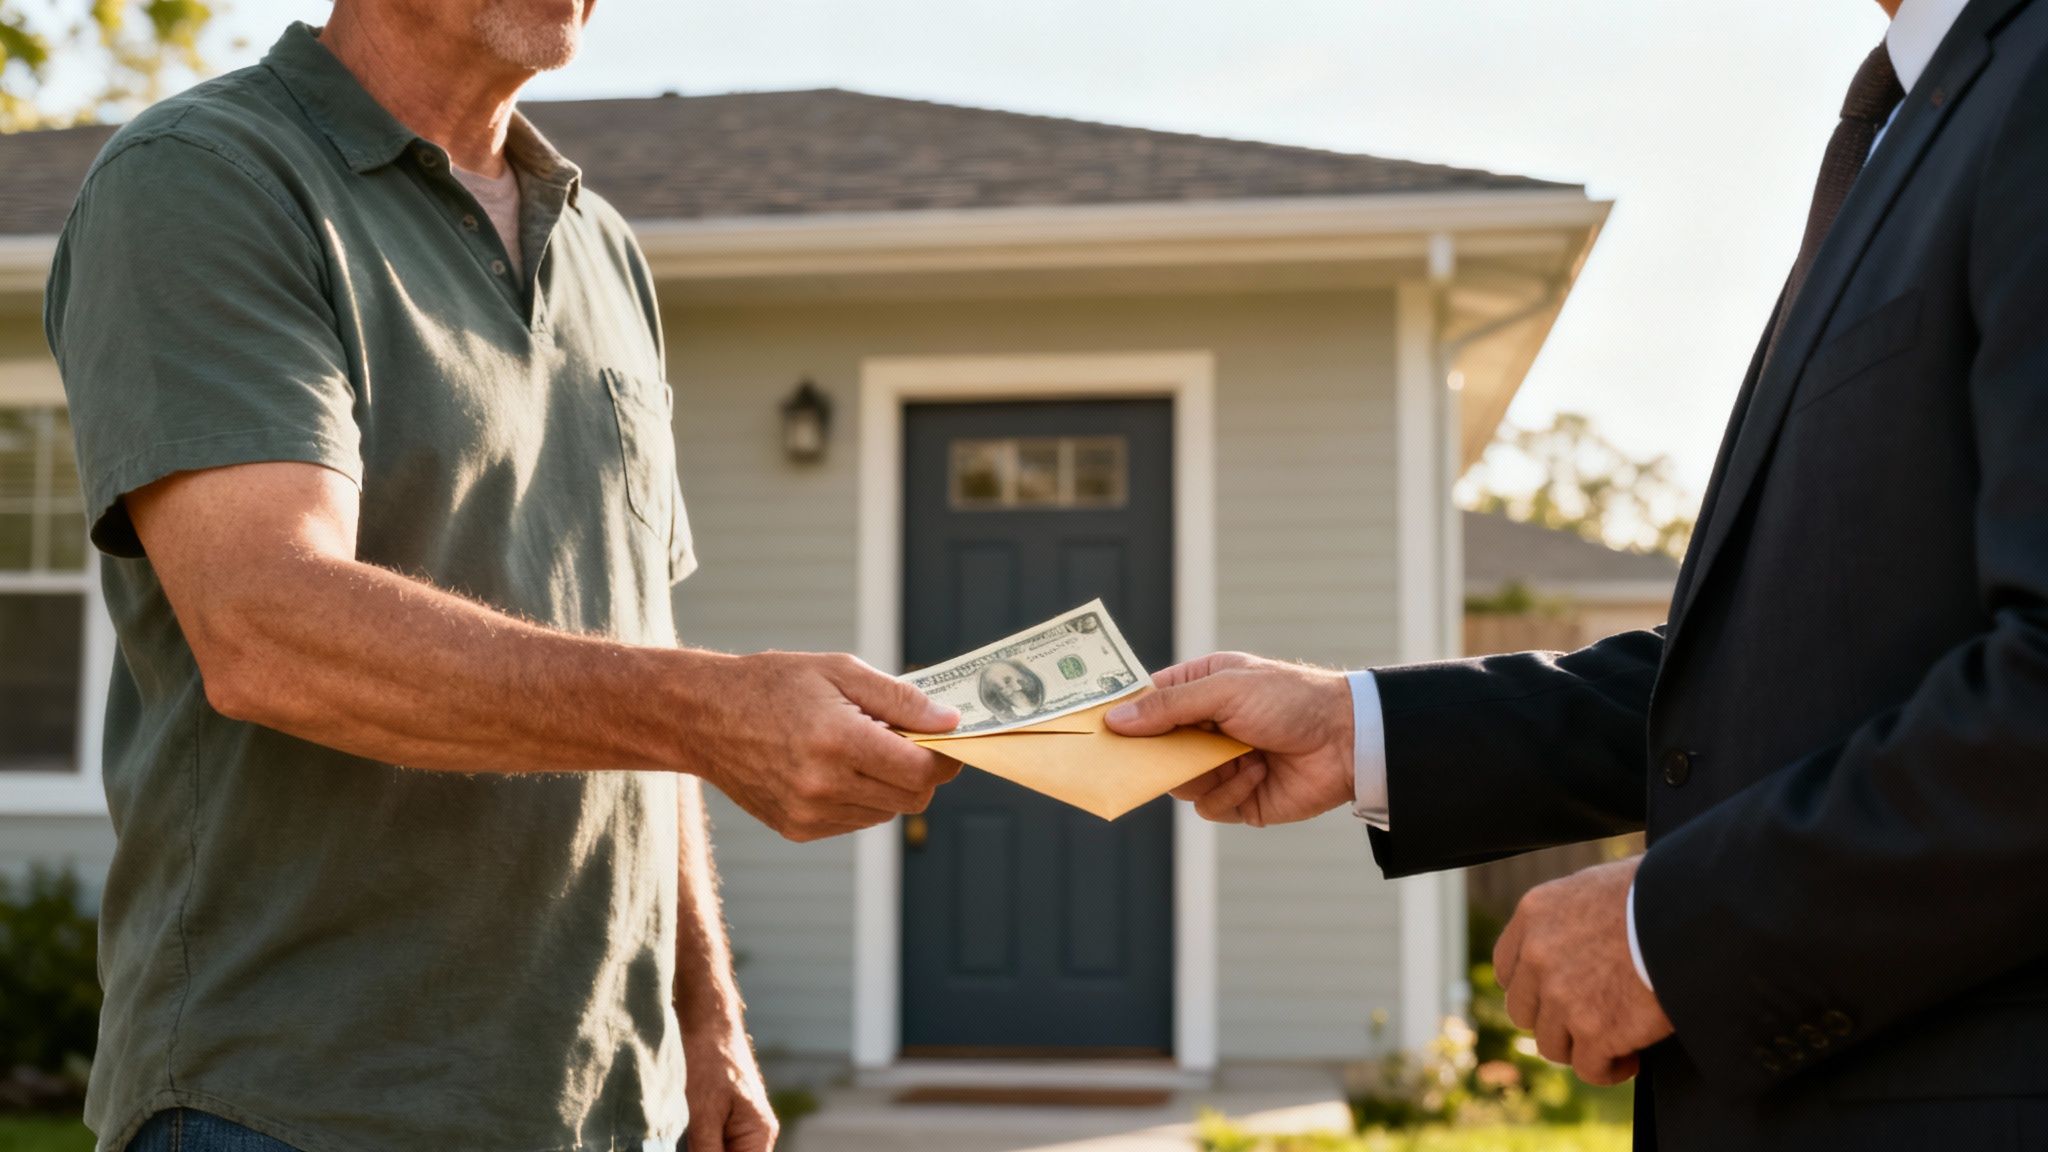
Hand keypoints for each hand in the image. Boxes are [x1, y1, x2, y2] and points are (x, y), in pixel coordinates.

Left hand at [683, 1018, 779, 1151]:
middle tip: (685, 1142)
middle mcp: (756, 1134)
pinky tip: (682, 1137)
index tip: (695, 1150)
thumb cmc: (708, 1060)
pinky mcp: (725, 1120)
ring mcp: (741, 1127)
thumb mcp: (701, 1113)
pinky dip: (697, 1146)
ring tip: (684, 1135)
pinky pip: (715, 1145)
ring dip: (699, 1150)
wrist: (707, 1020)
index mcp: (758, 1134)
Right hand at [684, 652, 960, 841]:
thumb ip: (900, 698)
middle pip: (912, 798)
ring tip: (860, 748)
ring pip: (886, 812)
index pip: (921, 770)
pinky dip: (861, 797)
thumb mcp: (839, 670)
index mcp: (837, 740)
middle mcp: (823, 785)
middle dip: (922, 771)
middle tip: (904, 739)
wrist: (703, 716)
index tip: (946, 739)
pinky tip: (835, 767)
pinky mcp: (797, 829)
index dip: (944, 757)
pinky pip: (855, 821)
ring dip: (890, 785)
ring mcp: (808, 813)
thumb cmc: (773, 684)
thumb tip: (950, 722)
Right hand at [1104, 652, 1354, 825]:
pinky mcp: (1238, 799)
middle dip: (1155, 756)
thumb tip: (1116, 720)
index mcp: (1200, 689)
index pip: (1147, 703)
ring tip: (1238, 756)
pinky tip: (1259, 772)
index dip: (1124, 716)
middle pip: (1154, 749)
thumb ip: (1168, 706)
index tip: (1098, 728)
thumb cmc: (1289, 699)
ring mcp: (1220, 764)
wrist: (1346, 740)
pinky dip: (1231, 791)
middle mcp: (1206, 728)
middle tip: (1146, 759)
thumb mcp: (1224, 690)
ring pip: (1178, 783)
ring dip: (1205, 773)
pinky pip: (1209, 807)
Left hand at [1494, 856, 1672, 1085]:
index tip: (1554, 996)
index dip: (1532, 988)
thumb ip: (1572, 914)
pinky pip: (1589, 1068)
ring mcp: (1562, 996)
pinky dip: (1609, 1070)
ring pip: (1552, 1045)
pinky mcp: (1595, 1030)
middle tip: (1587, 1021)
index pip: (1508, 967)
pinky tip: (1629, 1060)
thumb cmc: (1656, 893)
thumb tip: (1578, 931)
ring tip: (1612, 1043)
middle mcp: (1538, 955)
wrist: (1691, 915)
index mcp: (1535, 914)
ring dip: (1580, 1047)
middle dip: (1554, 1020)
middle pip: (1524, 1011)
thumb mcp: (1598, 886)